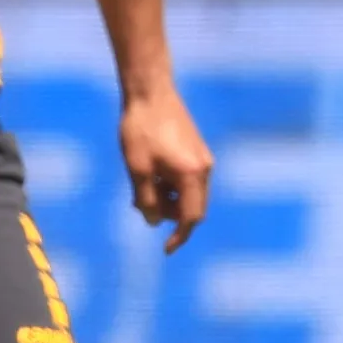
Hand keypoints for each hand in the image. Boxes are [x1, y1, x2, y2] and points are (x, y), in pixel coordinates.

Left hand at [119, 83, 213, 253]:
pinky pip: (187, 180)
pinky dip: (170, 185)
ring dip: (167, 199)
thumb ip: (146, 200)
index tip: (166, 250)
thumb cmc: (140, 130)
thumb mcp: (137, 169)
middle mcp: (205, 169)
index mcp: (192, 175)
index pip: (191, 217)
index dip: (179, 236)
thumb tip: (153, 222)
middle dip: (168, 213)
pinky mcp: (196, 151)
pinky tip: (149, 176)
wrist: (150, 92)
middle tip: (139, 205)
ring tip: (139, 188)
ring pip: (188, 194)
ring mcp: (203, 159)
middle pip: (192, 207)